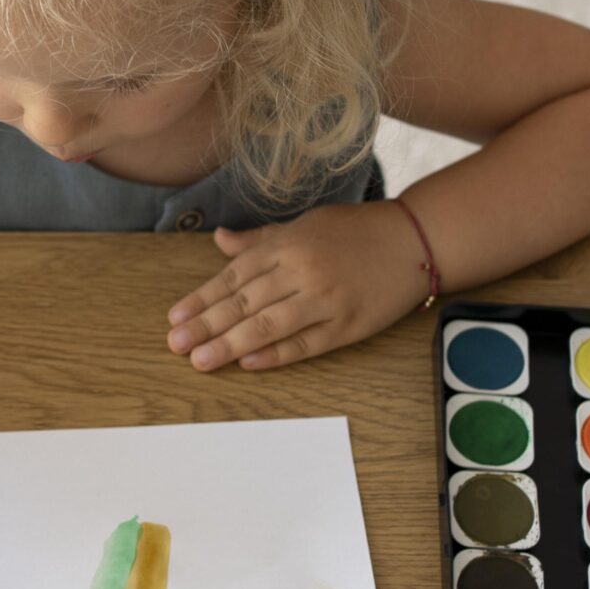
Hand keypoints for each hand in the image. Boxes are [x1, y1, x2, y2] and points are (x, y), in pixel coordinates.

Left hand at [165, 202, 429, 370]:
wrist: (414, 240)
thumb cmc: (355, 231)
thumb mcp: (304, 225)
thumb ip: (260, 240)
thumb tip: (220, 240)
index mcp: (288, 245)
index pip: (234, 276)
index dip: (202, 298)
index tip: (175, 317)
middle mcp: (302, 271)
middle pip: (245, 303)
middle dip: (206, 325)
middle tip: (176, 345)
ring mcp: (325, 300)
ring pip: (269, 325)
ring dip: (230, 344)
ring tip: (201, 361)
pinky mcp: (347, 325)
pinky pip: (306, 343)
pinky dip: (276, 354)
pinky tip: (249, 363)